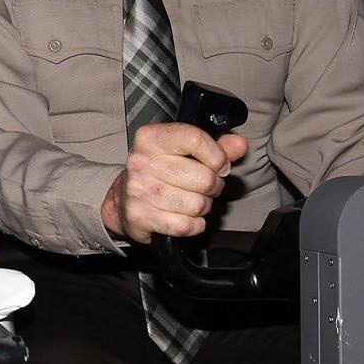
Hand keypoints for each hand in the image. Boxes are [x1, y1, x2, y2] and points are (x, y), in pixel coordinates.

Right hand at [101, 122, 248, 244]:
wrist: (124, 200)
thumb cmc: (161, 172)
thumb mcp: (185, 152)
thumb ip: (216, 147)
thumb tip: (239, 144)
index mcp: (151, 138)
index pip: (195, 139)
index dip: (217, 156)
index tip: (218, 164)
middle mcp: (141, 161)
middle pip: (205, 178)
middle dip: (212, 187)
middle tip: (202, 187)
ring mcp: (139, 190)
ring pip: (198, 204)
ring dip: (202, 207)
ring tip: (190, 200)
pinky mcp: (140, 216)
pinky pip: (187, 225)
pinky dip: (193, 225)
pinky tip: (183, 216)